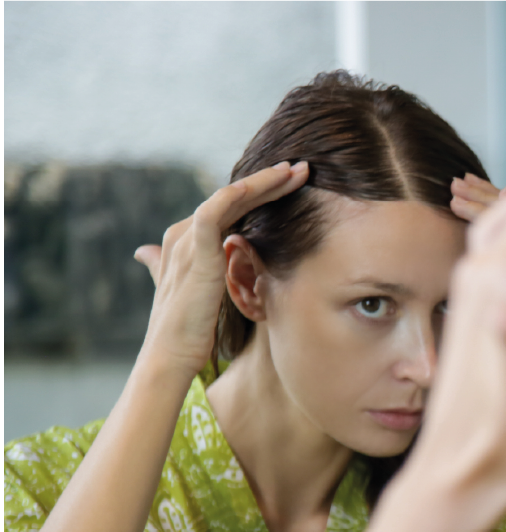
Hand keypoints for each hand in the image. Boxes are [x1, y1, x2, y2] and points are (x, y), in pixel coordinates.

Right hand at [133, 161, 308, 376]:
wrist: (171, 357)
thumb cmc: (190, 330)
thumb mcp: (203, 293)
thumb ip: (204, 271)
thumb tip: (198, 264)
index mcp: (188, 240)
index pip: (230, 206)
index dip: (262, 193)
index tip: (294, 183)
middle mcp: (184, 234)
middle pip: (233, 198)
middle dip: (270, 181)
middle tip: (302, 168)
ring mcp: (187, 241)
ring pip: (229, 197)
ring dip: (264, 182)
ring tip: (295, 172)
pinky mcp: (194, 254)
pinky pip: (214, 212)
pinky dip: (237, 194)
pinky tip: (265, 183)